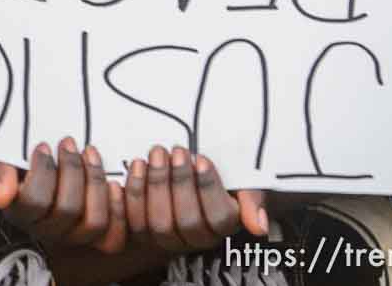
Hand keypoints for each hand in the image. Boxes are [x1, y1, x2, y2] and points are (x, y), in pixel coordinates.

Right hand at [0, 138, 127, 252]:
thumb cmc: (18, 165)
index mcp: (20, 215)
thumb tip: (0, 195)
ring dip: (95, 183)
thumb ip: (0, 176)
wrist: (31, 174)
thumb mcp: (1, 164)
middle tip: (69, 142)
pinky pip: (113, 238)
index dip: (42, 171)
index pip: (34, 201)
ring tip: (90, 153)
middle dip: (72, 170)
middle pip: (67, 209)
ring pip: (93, 222)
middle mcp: (46, 232)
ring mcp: (72, 238)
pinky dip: (117, 210)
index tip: (42, 145)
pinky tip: (113, 183)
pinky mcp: (96, 237)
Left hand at [123, 146, 268, 252]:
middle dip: (181, 183)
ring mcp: (168, 240)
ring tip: (157, 154)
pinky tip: (137, 165)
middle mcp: (197, 240)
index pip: (220, 217)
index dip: (209, 189)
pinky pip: (133, 220)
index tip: (202, 159)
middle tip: (177, 151)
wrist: (188, 177)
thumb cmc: (217, 178)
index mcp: (224, 228)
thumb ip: (252, 201)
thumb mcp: (241, 183)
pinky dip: (132, 192)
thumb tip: (259, 227)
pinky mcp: (142, 233)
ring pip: (159, 223)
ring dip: (156, 184)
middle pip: (188, 221)